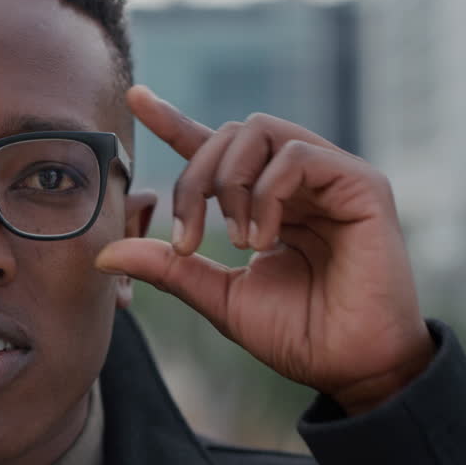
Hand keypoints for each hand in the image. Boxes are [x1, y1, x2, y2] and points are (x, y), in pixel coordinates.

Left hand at [97, 85, 433, 414]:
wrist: (354, 368)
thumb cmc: (299, 334)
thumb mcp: (219, 297)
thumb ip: (169, 268)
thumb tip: (104, 252)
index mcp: (266, 202)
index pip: (216, 147)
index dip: (174, 121)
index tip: (135, 97)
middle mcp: (298, 181)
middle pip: (228, 135)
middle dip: (193, 180)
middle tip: (187, 240)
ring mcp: (331, 177)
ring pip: (258, 131)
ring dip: (229, 183)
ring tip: (236, 241)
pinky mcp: (361, 184)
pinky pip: (297, 155)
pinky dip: (266, 193)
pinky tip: (263, 239)